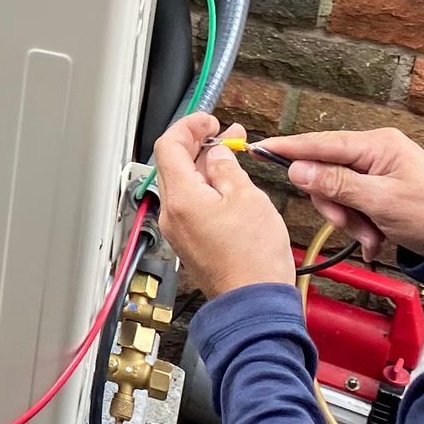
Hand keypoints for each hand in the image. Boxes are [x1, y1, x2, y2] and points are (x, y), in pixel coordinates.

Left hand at [153, 112, 298, 299]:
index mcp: (181, 198)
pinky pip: (192, 205)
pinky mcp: (191, 242)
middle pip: (174, 164)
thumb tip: (216, 153)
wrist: (255, 303)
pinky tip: (229, 183)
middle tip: (226, 132)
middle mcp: (173, 214)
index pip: (169, 146)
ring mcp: (179, 230)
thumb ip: (226, 168)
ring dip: (206, 165)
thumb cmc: (253, 259)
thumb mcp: (247, 198)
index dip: (189, 126)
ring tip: (233, 154)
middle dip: (200, 143)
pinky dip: (207, 187)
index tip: (209, 119)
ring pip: (185, 185)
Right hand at [255, 126, 423, 262]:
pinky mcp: (378, 190)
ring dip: (349, 221)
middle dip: (335, 205)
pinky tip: (375, 239)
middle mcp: (373, 152)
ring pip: (337, 193)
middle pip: (325, 173)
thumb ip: (337, 184)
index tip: (258, 148)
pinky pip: (352, 204)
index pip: (321, 143)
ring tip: (372, 238)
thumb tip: (297, 169)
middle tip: (350, 225)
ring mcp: (375, 171)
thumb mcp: (381, 201)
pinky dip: (360, 225)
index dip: (289, 148)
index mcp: (376, 145)